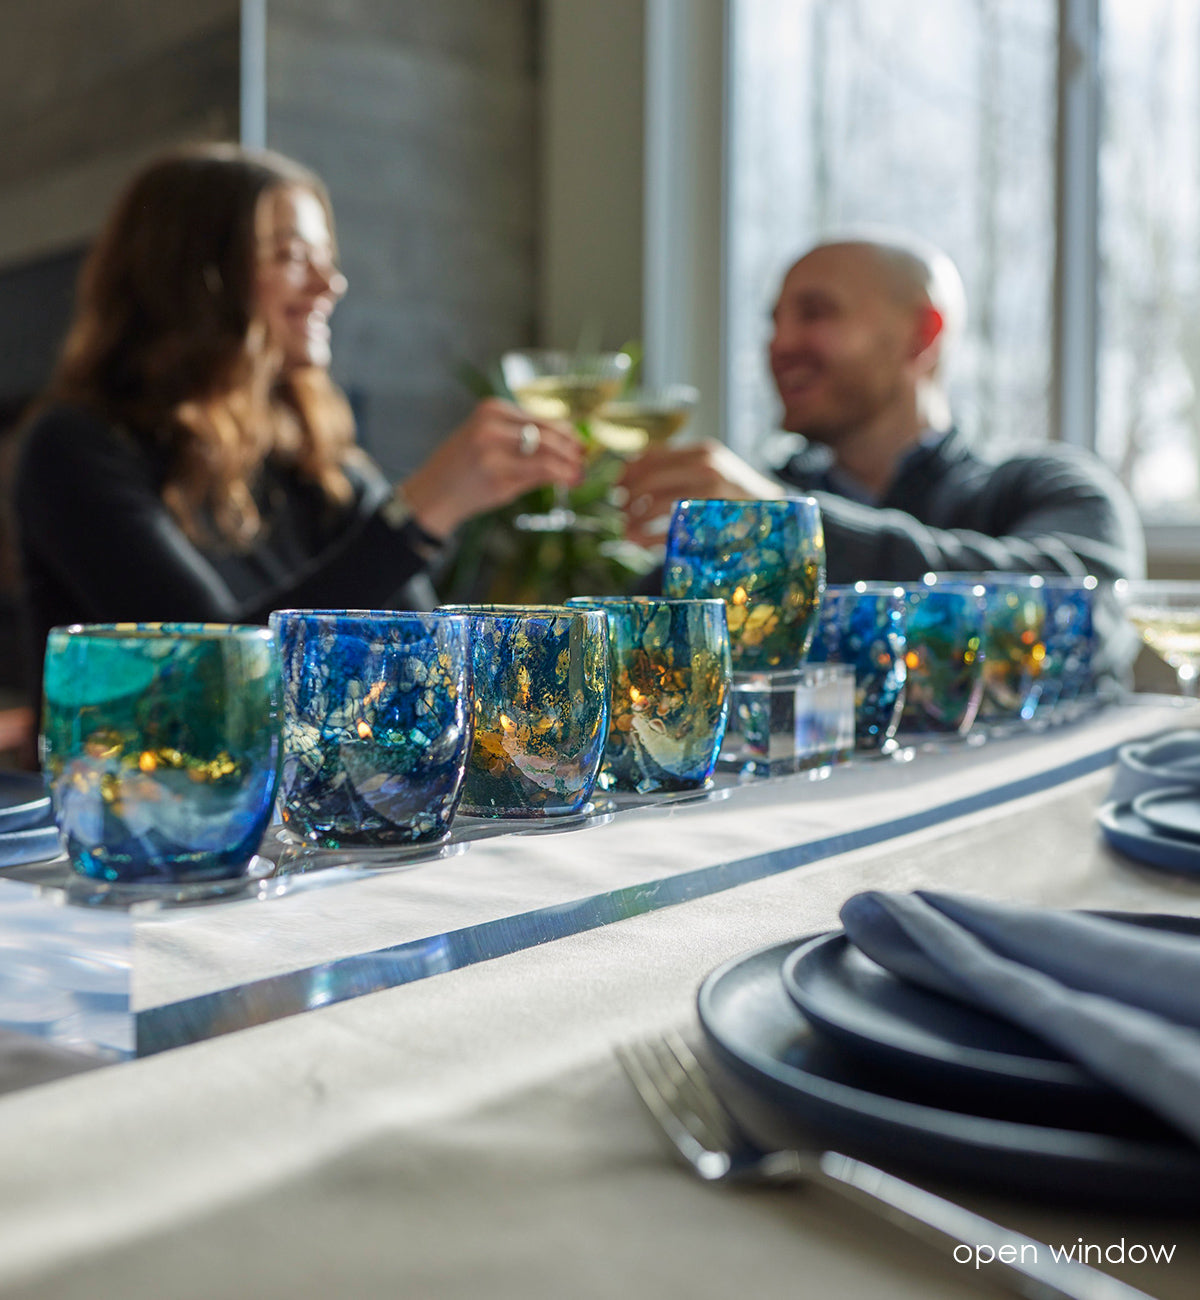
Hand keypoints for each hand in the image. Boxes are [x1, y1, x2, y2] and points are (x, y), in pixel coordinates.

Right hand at [401, 398, 582, 536]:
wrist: (432, 495)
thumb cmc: (462, 469)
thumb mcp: (488, 441)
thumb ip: (522, 438)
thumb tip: (566, 441)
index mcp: (490, 409)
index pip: (540, 417)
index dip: (566, 431)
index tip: (579, 442)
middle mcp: (492, 425)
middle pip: (548, 431)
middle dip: (572, 447)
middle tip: (585, 458)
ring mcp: (494, 450)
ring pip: (548, 451)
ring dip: (570, 462)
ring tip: (579, 472)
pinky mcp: (498, 476)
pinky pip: (540, 471)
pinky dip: (560, 475)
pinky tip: (569, 480)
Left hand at [618, 440, 784, 545]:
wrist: (776, 514)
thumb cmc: (733, 496)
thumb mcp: (711, 471)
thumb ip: (677, 469)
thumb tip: (627, 476)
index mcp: (703, 451)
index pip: (653, 456)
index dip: (628, 472)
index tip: (616, 487)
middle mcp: (707, 467)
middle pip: (650, 480)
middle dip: (628, 499)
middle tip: (621, 513)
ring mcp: (712, 494)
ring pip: (656, 504)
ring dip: (634, 520)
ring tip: (627, 532)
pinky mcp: (713, 521)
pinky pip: (670, 529)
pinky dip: (648, 537)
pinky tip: (639, 543)